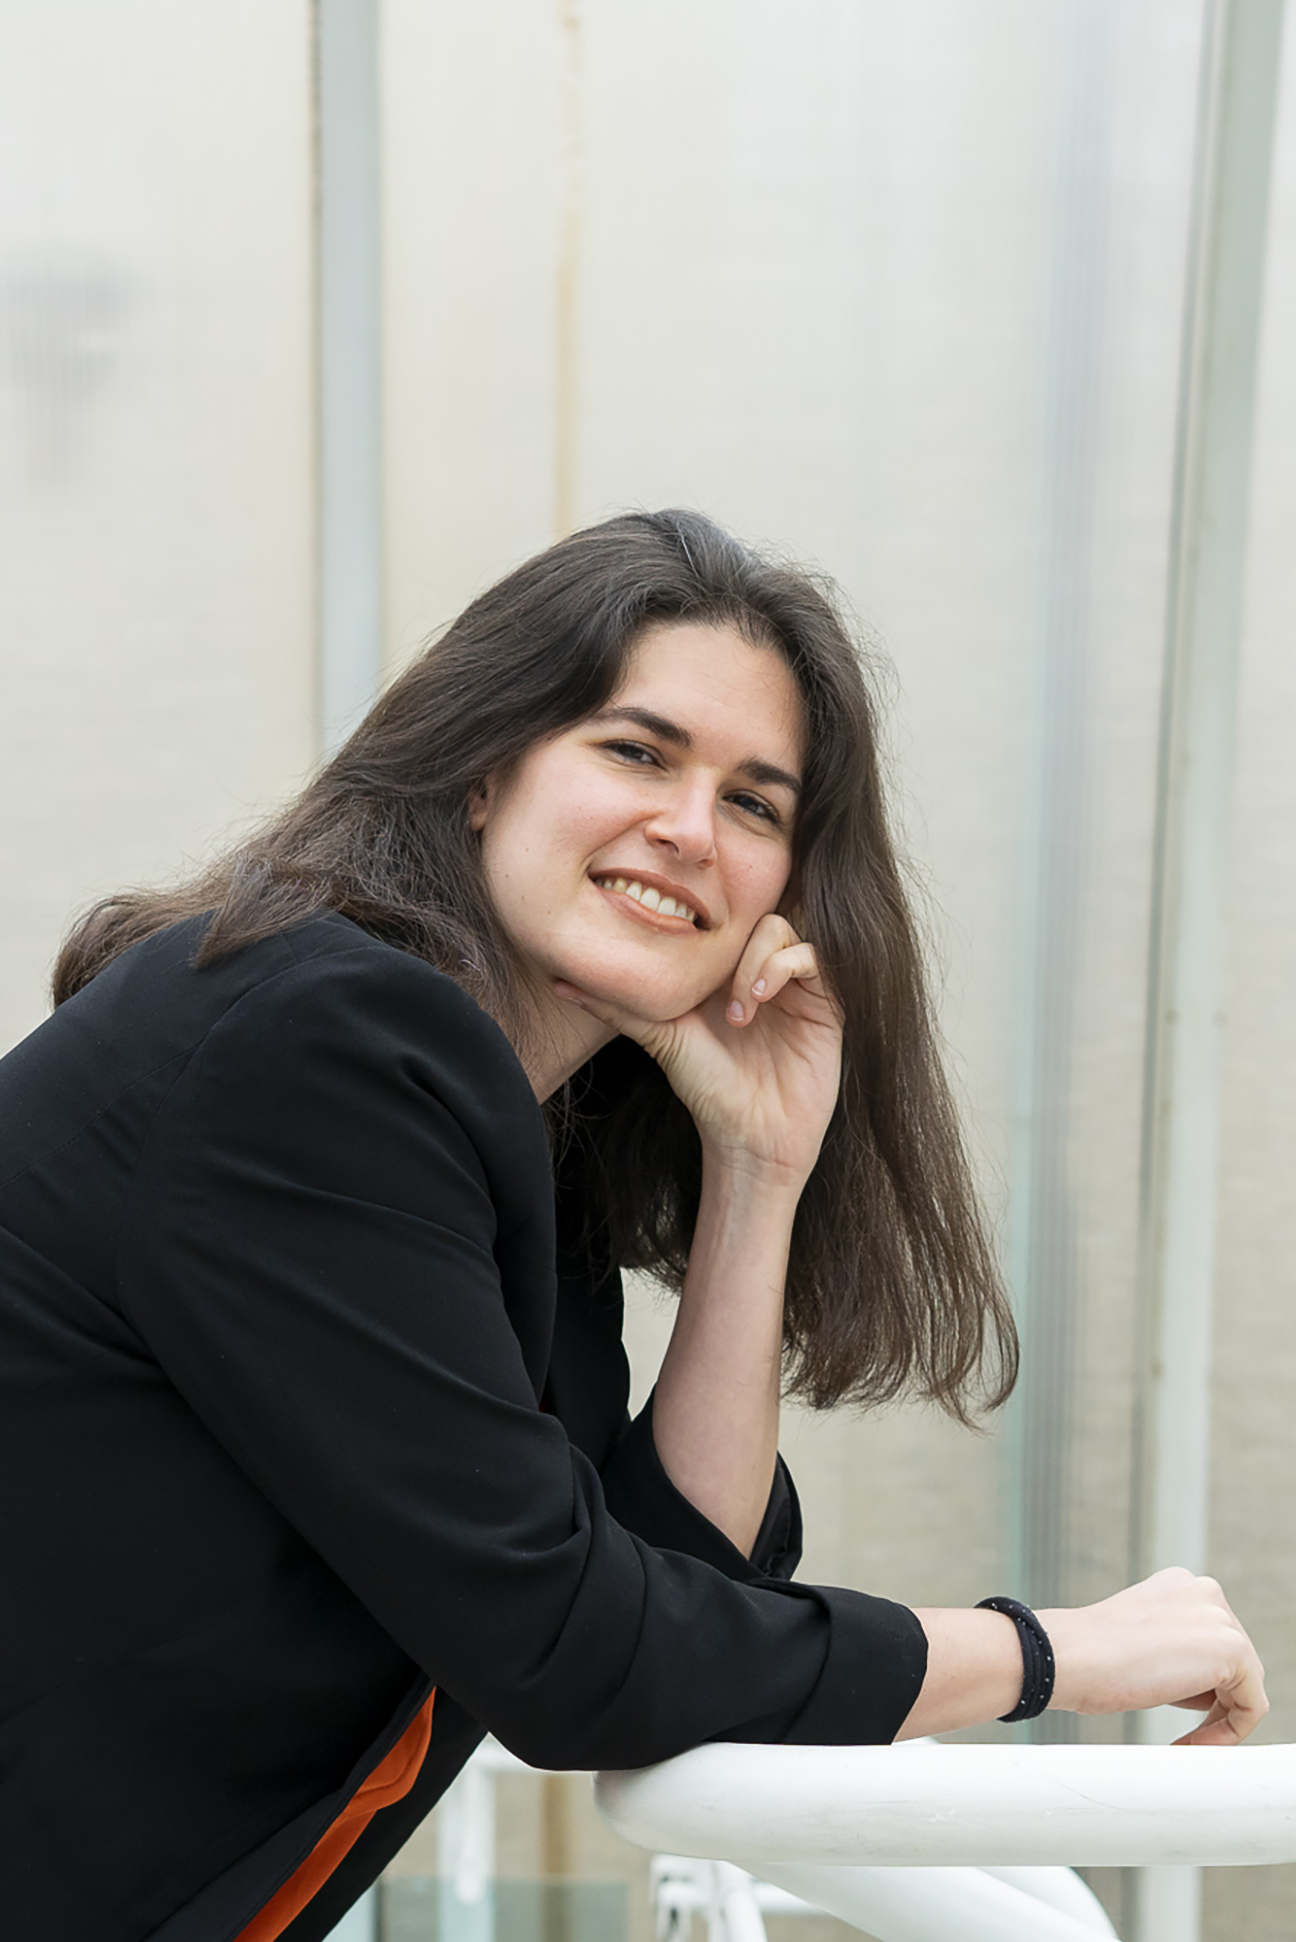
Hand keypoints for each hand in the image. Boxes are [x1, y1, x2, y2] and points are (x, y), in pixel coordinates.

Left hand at [555, 913, 842, 1185]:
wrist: (753, 1140)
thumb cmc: (707, 1092)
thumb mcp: (658, 1039)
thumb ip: (616, 1008)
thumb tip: (559, 982)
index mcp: (723, 974)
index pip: (720, 920)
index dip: (704, 923)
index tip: (682, 958)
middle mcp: (758, 972)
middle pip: (752, 915)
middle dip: (731, 948)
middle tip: (720, 1001)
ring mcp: (793, 986)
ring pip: (781, 929)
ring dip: (756, 962)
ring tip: (741, 1009)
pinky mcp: (825, 1002)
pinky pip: (814, 956)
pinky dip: (785, 967)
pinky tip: (760, 1002)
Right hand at [1042, 1567, 1268, 1746]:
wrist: (1067, 1657)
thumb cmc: (1088, 1657)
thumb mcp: (1140, 1641)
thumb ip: (1175, 1649)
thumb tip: (1198, 1685)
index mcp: (1180, 1585)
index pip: (1211, 1643)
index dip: (1197, 1685)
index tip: (1173, 1712)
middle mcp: (1204, 1591)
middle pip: (1234, 1664)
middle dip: (1210, 1701)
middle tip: (1180, 1731)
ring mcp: (1220, 1616)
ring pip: (1245, 1685)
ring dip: (1217, 1719)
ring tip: (1183, 1739)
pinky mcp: (1232, 1648)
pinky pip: (1251, 1707)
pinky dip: (1227, 1734)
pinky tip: (1189, 1743)